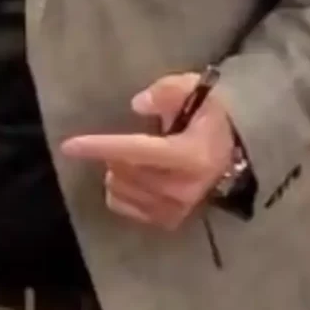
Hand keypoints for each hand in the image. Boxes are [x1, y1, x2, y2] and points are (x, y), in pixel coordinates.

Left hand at [61, 72, 238, 229]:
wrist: (240, 148)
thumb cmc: (212, 115)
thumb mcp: (193, 89)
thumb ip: (166, 93)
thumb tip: (137, 105)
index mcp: (191, 155)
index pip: (136, 151)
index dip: (101, 147)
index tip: (69, 146)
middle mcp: (184, 187)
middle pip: (124, 172)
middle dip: (113, 154)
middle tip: (125, 142)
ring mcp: (178, 207)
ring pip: (122, 191)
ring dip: (116, 172)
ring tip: (131, 159)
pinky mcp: (172, 220)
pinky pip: (127, 208)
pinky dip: (120, 192)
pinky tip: (131, 179)